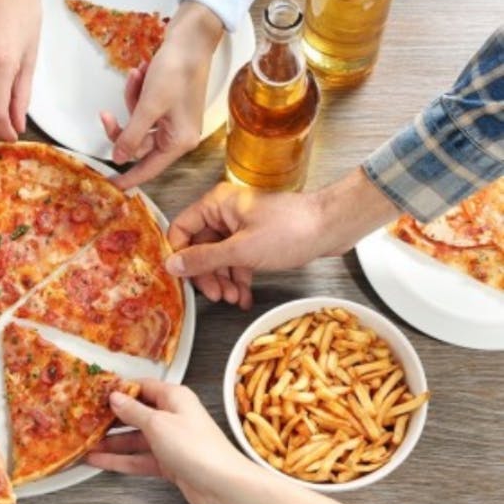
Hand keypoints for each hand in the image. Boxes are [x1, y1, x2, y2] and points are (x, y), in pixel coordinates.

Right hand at [86, 379, 253, 503]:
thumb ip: (134, 411)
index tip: (96, 393)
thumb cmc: (197, 448)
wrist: (222, 487)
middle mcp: (173, 416)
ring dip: (111, 442)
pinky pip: (139, 459)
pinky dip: (120, 460)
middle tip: (85, 420)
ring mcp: (170, 441)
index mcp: (174, 398)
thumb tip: (116, 397)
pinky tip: (100, 461)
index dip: (119, 390)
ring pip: (134, 439)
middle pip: (136, 413)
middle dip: (111, 418)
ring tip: (85, 443)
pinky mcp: (169, 463)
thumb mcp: (158, 424)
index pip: (142, 387)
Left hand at [102, 2, 222, 188]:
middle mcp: (178, 136)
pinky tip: (142, 73)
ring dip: (132, 101)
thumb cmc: (176, 72)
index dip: (128, 178)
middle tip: (104, 114)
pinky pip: (144, 109)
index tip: (111, 187)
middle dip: (122, 125)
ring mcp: (174, 121)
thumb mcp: (149, 106)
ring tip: (137, 76)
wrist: (191, 39)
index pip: (148, 169)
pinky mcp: (169, 107)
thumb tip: (118, 158)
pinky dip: (139, 93)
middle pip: (138, 144)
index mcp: (179, 142)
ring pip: (138, 124)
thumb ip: (132, 136)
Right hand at [164, 170, 399, 308]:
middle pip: (200, 248)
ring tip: (233, 298)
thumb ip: (203, 259)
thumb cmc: (291, 230)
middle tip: (215, 295)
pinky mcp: (255, 240)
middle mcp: (225, 213)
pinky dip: (239, 279)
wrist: (331, 228)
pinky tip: (243, 296)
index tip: (181, 278)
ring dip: (224, 281)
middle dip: (207, 275)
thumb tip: (172, 265)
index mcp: (216, 205)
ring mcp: (241, 227)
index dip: (179, 255)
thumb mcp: (241, 250)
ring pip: (219, 258)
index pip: (181, 229)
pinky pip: (237, 261)